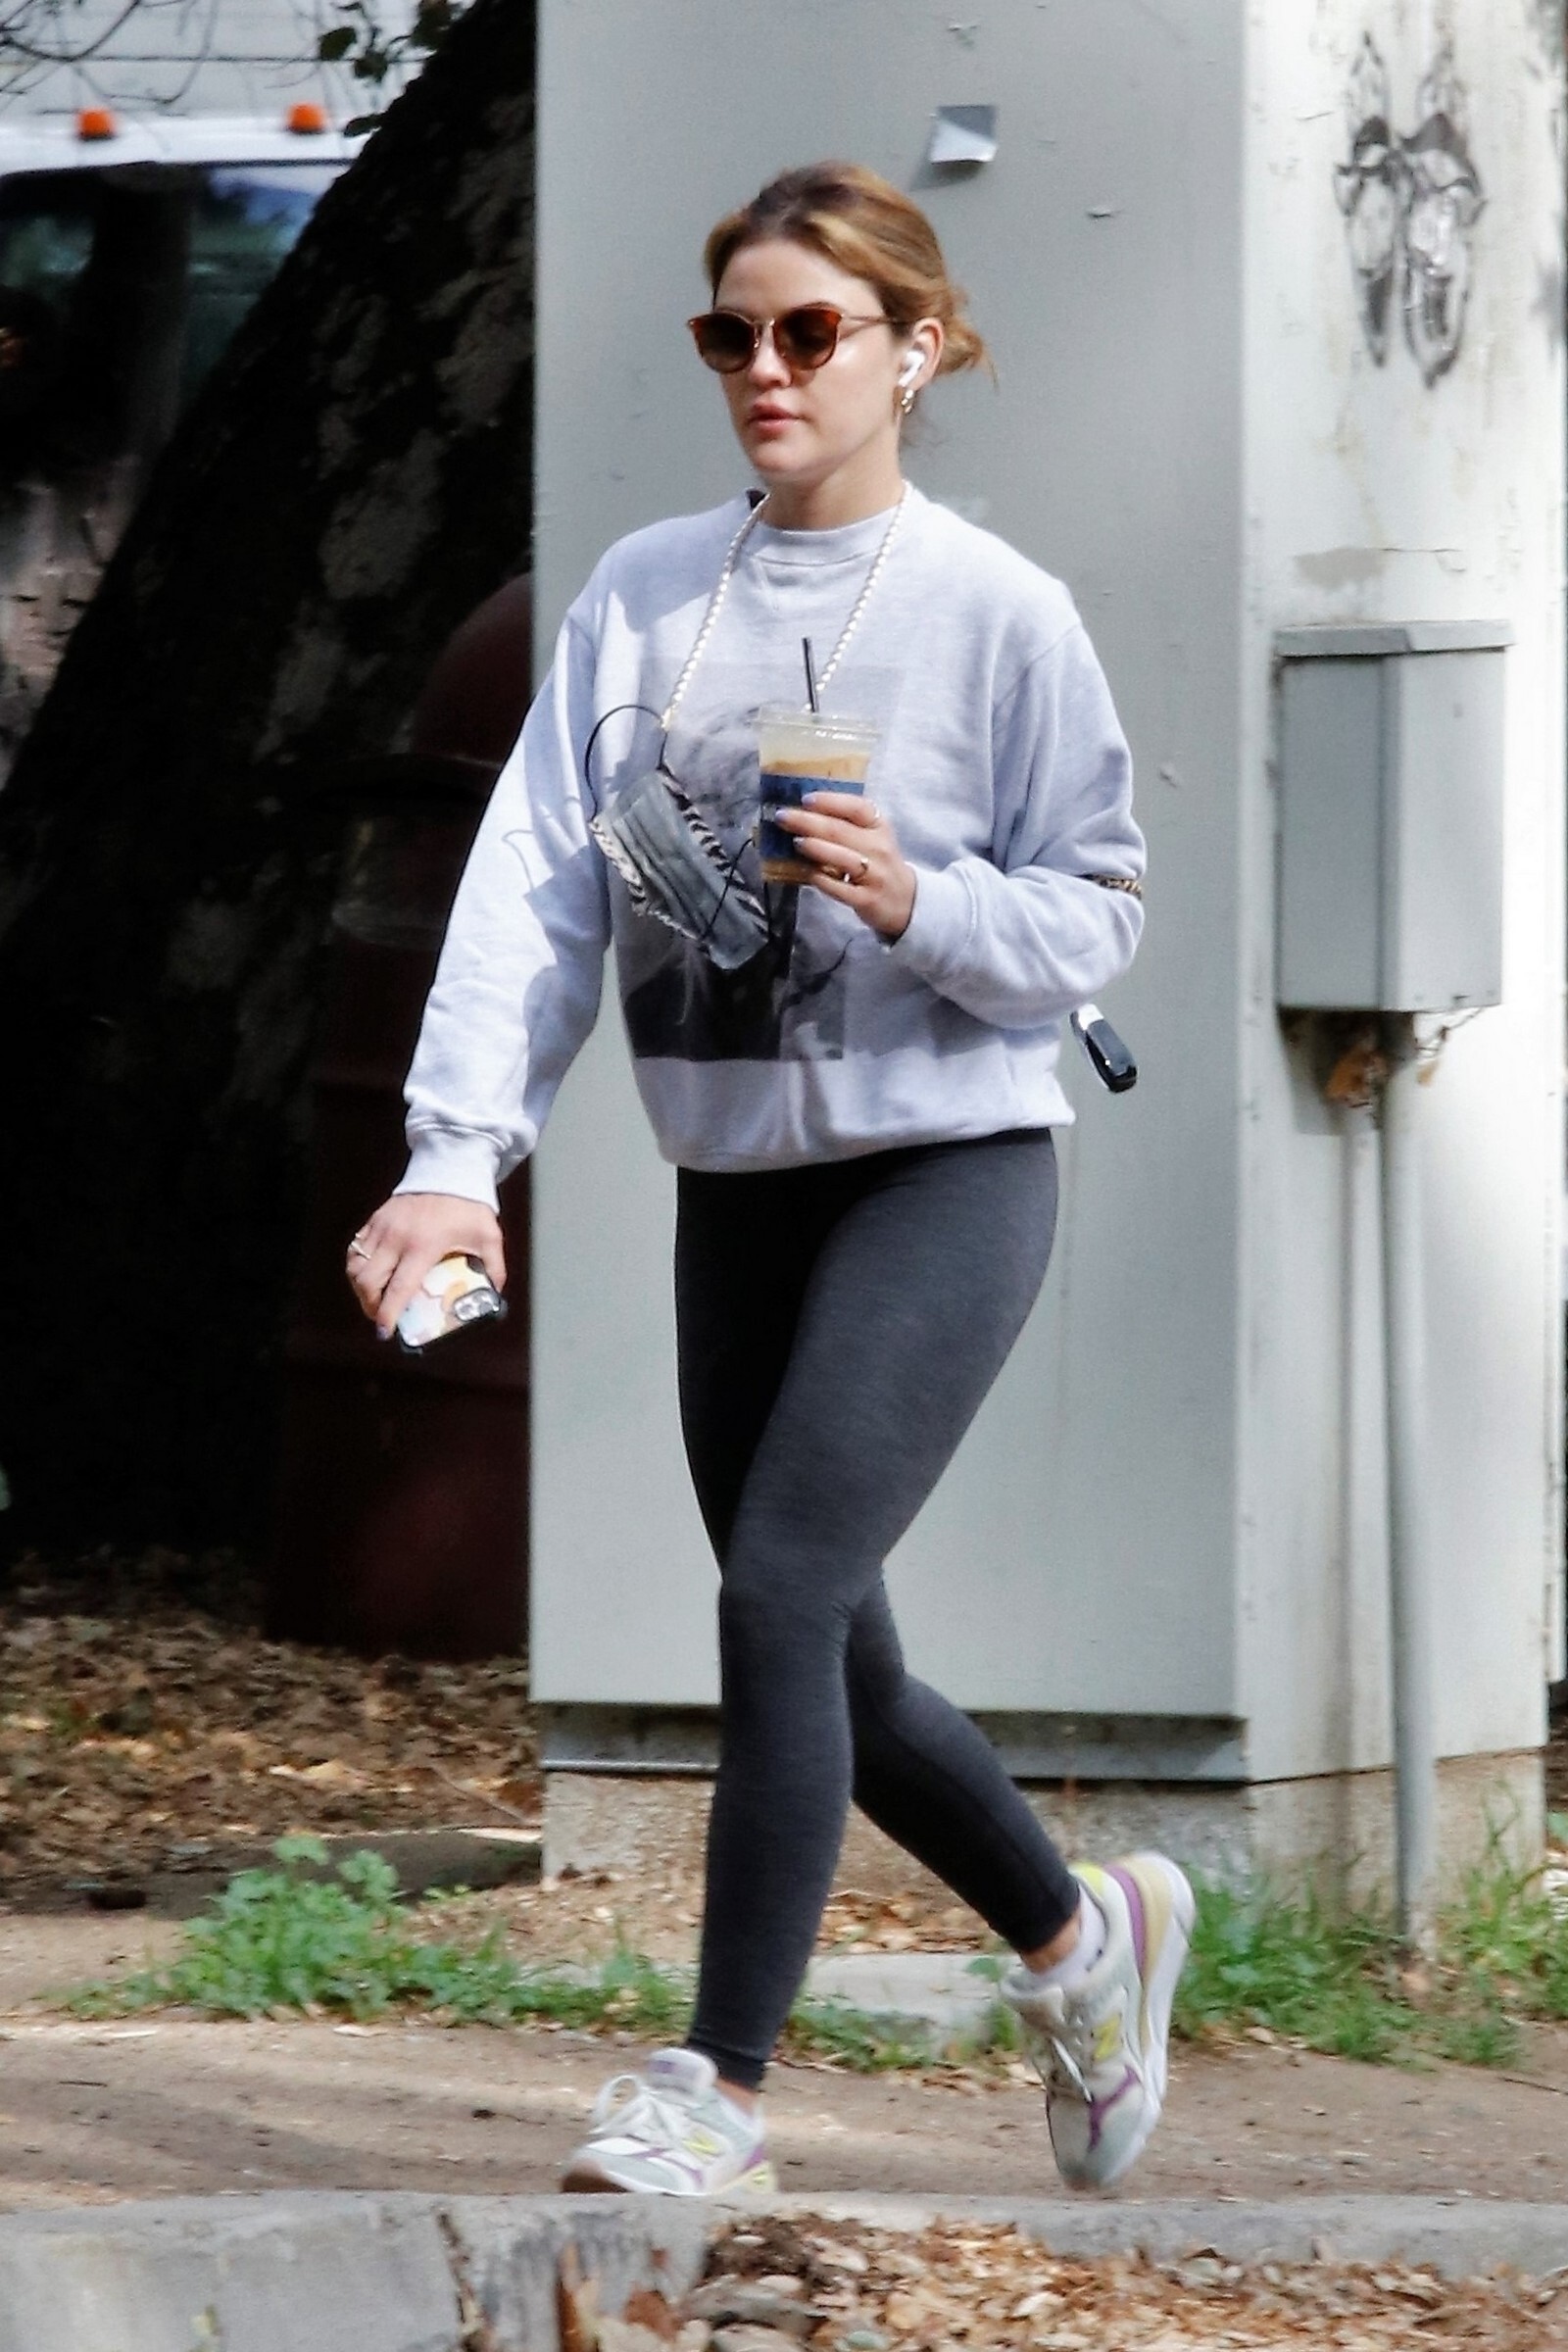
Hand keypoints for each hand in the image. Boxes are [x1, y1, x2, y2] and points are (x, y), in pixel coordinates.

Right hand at [346, 1193, 504, 1340]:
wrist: (450, 1169)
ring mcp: (382, 1227)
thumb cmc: (469, 1206)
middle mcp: (397, 1238)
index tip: (385, 1331)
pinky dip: (357, 1267)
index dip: (388, 1313)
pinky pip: (355, 1249)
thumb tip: (494, 1295)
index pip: (399, 1287)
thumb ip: (493, 1268)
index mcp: (424, 1245)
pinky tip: (370, 1277)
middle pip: (368, 1281)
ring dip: (360, 1288)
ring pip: (356, 1266)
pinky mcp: (375, 1219)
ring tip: (374, 1300)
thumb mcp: (489, 1238)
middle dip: (370, 1306)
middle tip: (381, 1318)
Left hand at [775, 791, 916, 941]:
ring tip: (796, 842)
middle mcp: (879, 848)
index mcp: (879, 826)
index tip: (806, 799)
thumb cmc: (878, 863)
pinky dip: (822, 880)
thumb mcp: (872, 837)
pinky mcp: (866, 899)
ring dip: (816, 848)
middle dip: (808, 822)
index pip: (857, 808)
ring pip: (842, 858)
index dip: (830, 801)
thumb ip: (845, 824)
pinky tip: (808, 873)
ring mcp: (874, 875)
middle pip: (841, 831)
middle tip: (783, 817)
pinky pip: (841, 888)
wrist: (905, 900)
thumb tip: (802, 811)